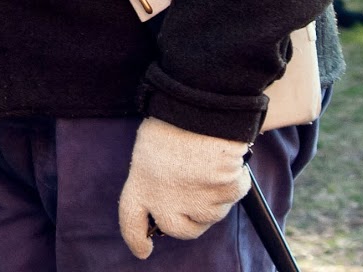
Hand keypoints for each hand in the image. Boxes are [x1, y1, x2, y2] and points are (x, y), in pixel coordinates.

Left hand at [117, 117, 249, 258]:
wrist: (197, 112)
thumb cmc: (169, 123)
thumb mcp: (148, 151)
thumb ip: (153, 177)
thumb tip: (166, 195)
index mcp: (140, 186)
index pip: (131, 223)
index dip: (136, 239)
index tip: (142, 249)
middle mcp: (166, 203)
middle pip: (179, 230)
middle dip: (187, 221)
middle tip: (191, 198)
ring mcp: (198, 204)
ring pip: (209, 215)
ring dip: (209, 199)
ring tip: (203, 165)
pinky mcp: (225, 197)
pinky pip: (230, 197)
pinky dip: (230, 184)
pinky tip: (222, 161)